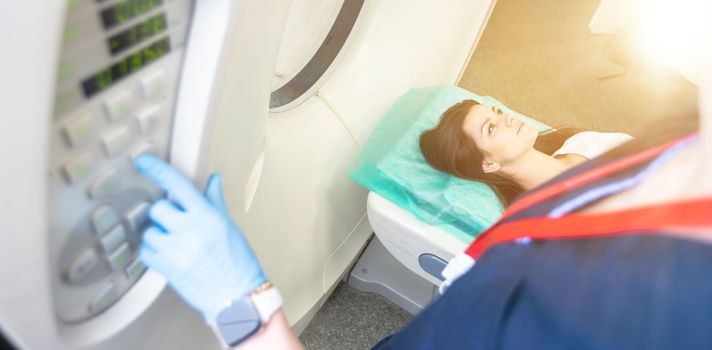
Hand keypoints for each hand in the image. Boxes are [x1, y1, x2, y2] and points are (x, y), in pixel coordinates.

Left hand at [134, 155, 265, 323]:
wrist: (237, 294)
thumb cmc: (237, 261)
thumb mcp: (228, 225)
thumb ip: (214, 200)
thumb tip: (213, 179)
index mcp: (207, 215)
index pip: (178, 185)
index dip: (157, 170)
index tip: (143, 162)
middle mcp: (191, 229)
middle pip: (158, 208)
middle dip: (162, 215)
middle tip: (174, 224)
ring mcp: (178, 249)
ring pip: (149, 231)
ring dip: (156, 235)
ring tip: (174, 244)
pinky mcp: (168, 267)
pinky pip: (146, 252)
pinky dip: (153, 252)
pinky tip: (169, 255)